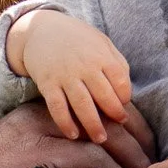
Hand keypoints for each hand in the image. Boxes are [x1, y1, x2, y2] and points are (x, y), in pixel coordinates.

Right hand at [0, 98, 152, 167]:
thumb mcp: (30, 152)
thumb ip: (60, 147)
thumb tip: (100, 158)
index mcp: (46, 109)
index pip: (96, 107)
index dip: (127, 124)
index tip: (145, 144)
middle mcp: (50, 112)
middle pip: (107, 117)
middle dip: (138, 140)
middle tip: (154, 163)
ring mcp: (48, 129)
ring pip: (107, 137)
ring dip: (132, 162)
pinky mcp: (48, 151)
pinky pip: (93, 159)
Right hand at [8, 9, 132, 143]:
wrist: (40, 29)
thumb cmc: (77, 40)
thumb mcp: (101, 42)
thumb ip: (116, 63)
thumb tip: (127, 90)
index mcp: (101, 55)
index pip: (121, 82)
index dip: (124, 98)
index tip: (123, 106)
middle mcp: (85, 65)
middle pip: (104, 96)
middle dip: (114, 114)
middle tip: (119, 127)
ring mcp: (65, 75)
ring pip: (82, 105)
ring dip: (93, 125)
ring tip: (100, 139)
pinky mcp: (47, 83)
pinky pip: (57, 107)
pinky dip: (65, 123)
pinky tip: (73, 134)